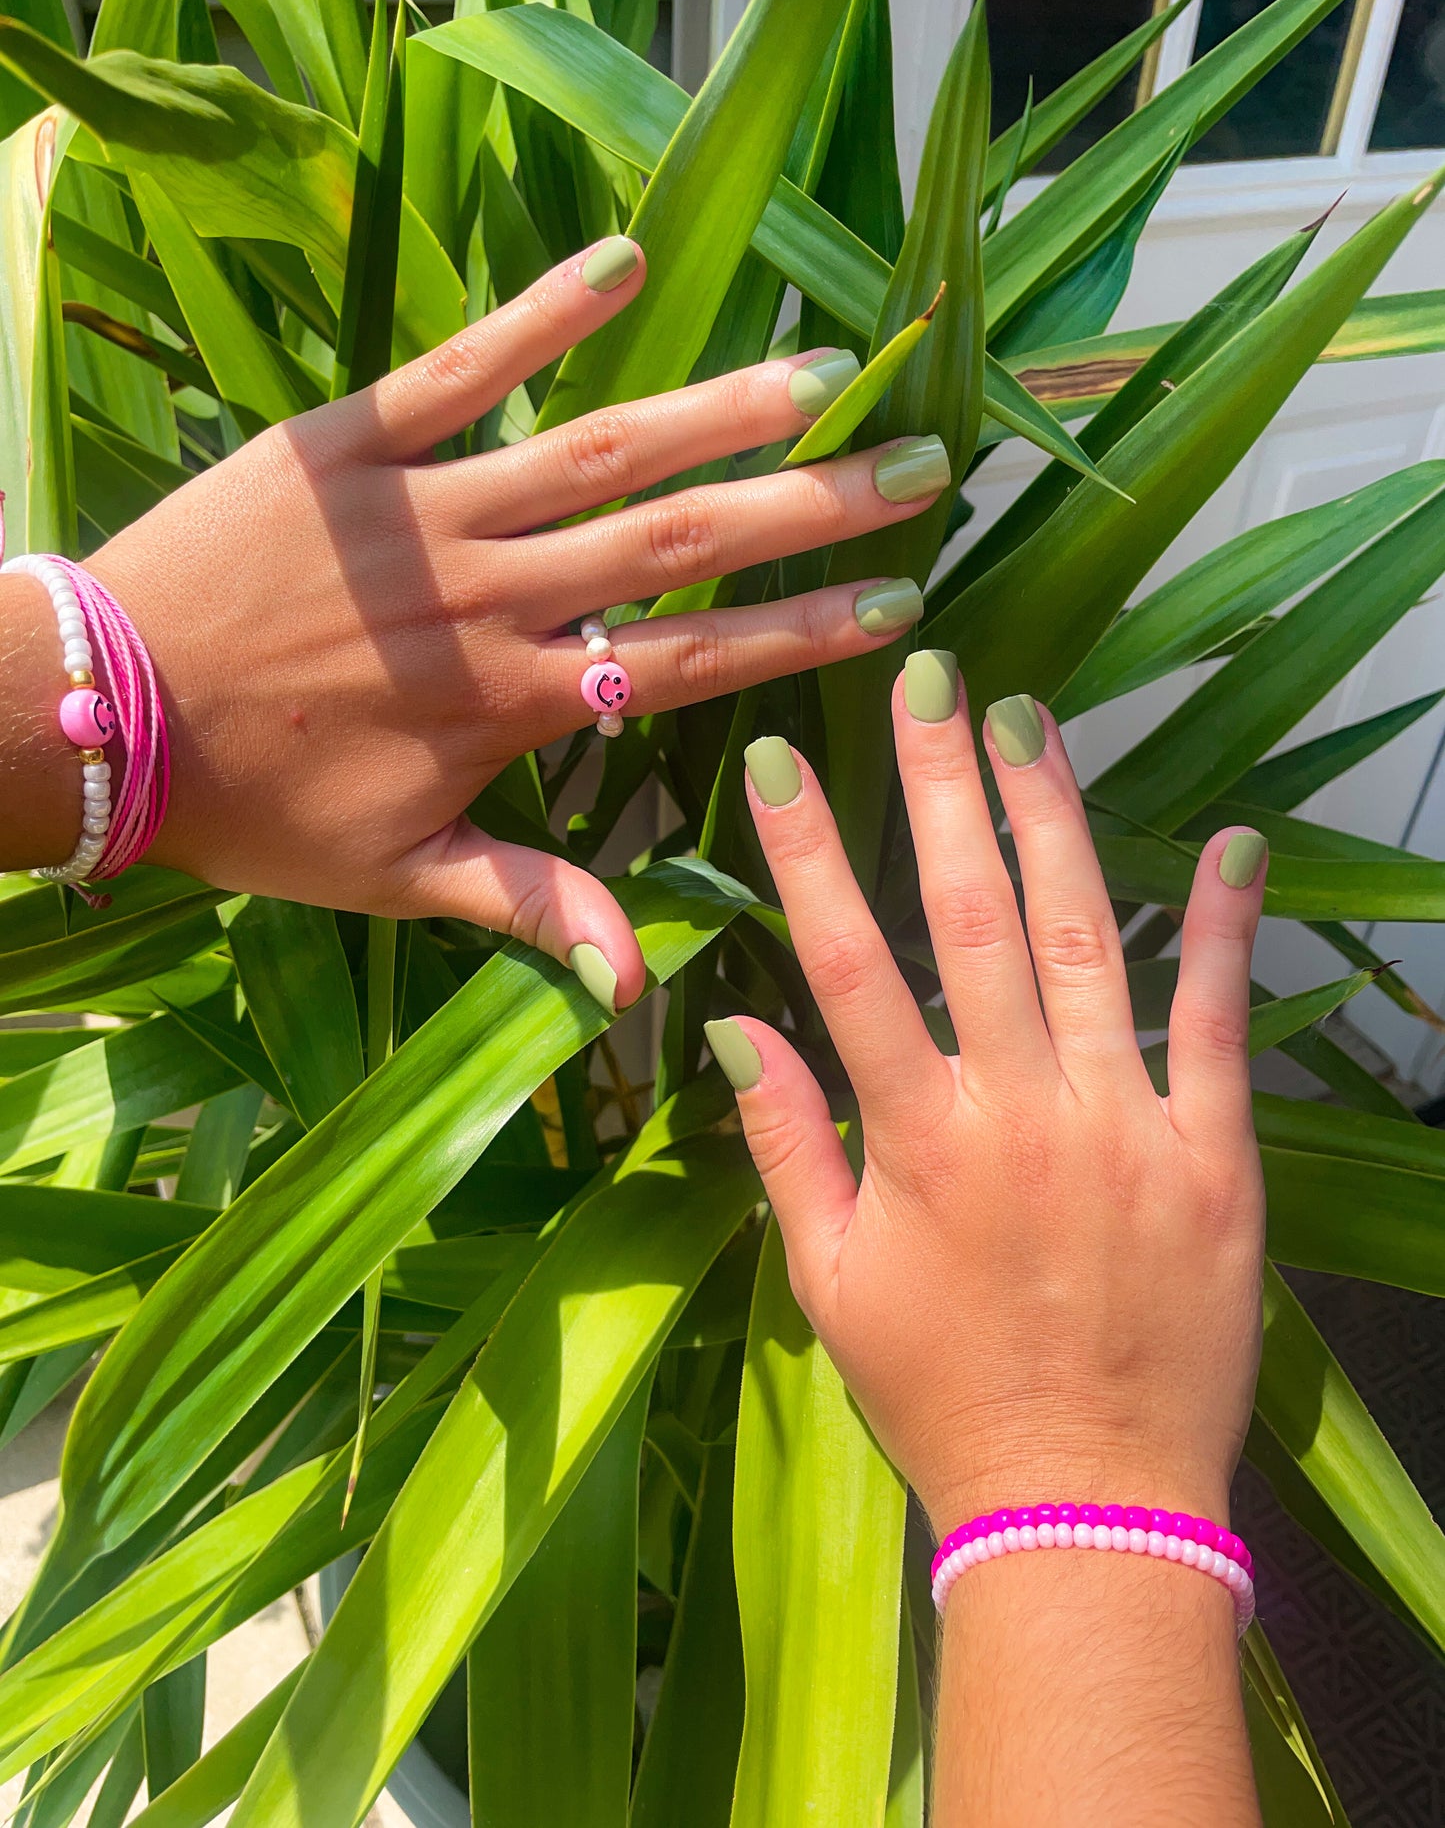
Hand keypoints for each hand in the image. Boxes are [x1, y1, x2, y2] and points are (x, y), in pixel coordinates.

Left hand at [5, 239, 949, 1010]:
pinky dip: (539, 317)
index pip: (688, 663)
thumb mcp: (395, 876)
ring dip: (715, 411)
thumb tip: (636, 985)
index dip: (799, 634)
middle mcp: (492, 595)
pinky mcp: (351, 443)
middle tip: (914, 464)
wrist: (103, 715)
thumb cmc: (256, 805)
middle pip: (677, 545)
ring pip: (596, 452)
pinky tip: (621, 262)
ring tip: (818, 373)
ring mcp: (426, 510)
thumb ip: (528, 910)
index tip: (899, 604)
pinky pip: (458, 370)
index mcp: (512, 700)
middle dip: (807, 508)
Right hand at [708, 656, 1266, 1534]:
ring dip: (1055, 821)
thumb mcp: (830, 1282)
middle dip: (941, 784)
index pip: (846, 962)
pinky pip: (1214, 1023)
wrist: (1087, 1503)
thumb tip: (733, 1023)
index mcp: (916, 1138)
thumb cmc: (941, 1394)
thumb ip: (787, 1144)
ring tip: (1031, 721)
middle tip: (929, 677)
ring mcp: (1124, 1125)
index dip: (811, 851)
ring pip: (1085, 940)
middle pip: (969, 915)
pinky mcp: (1213, 1157)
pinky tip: (1227, 840)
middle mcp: (1018, 1109)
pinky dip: (1221, 929)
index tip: (792, 756)